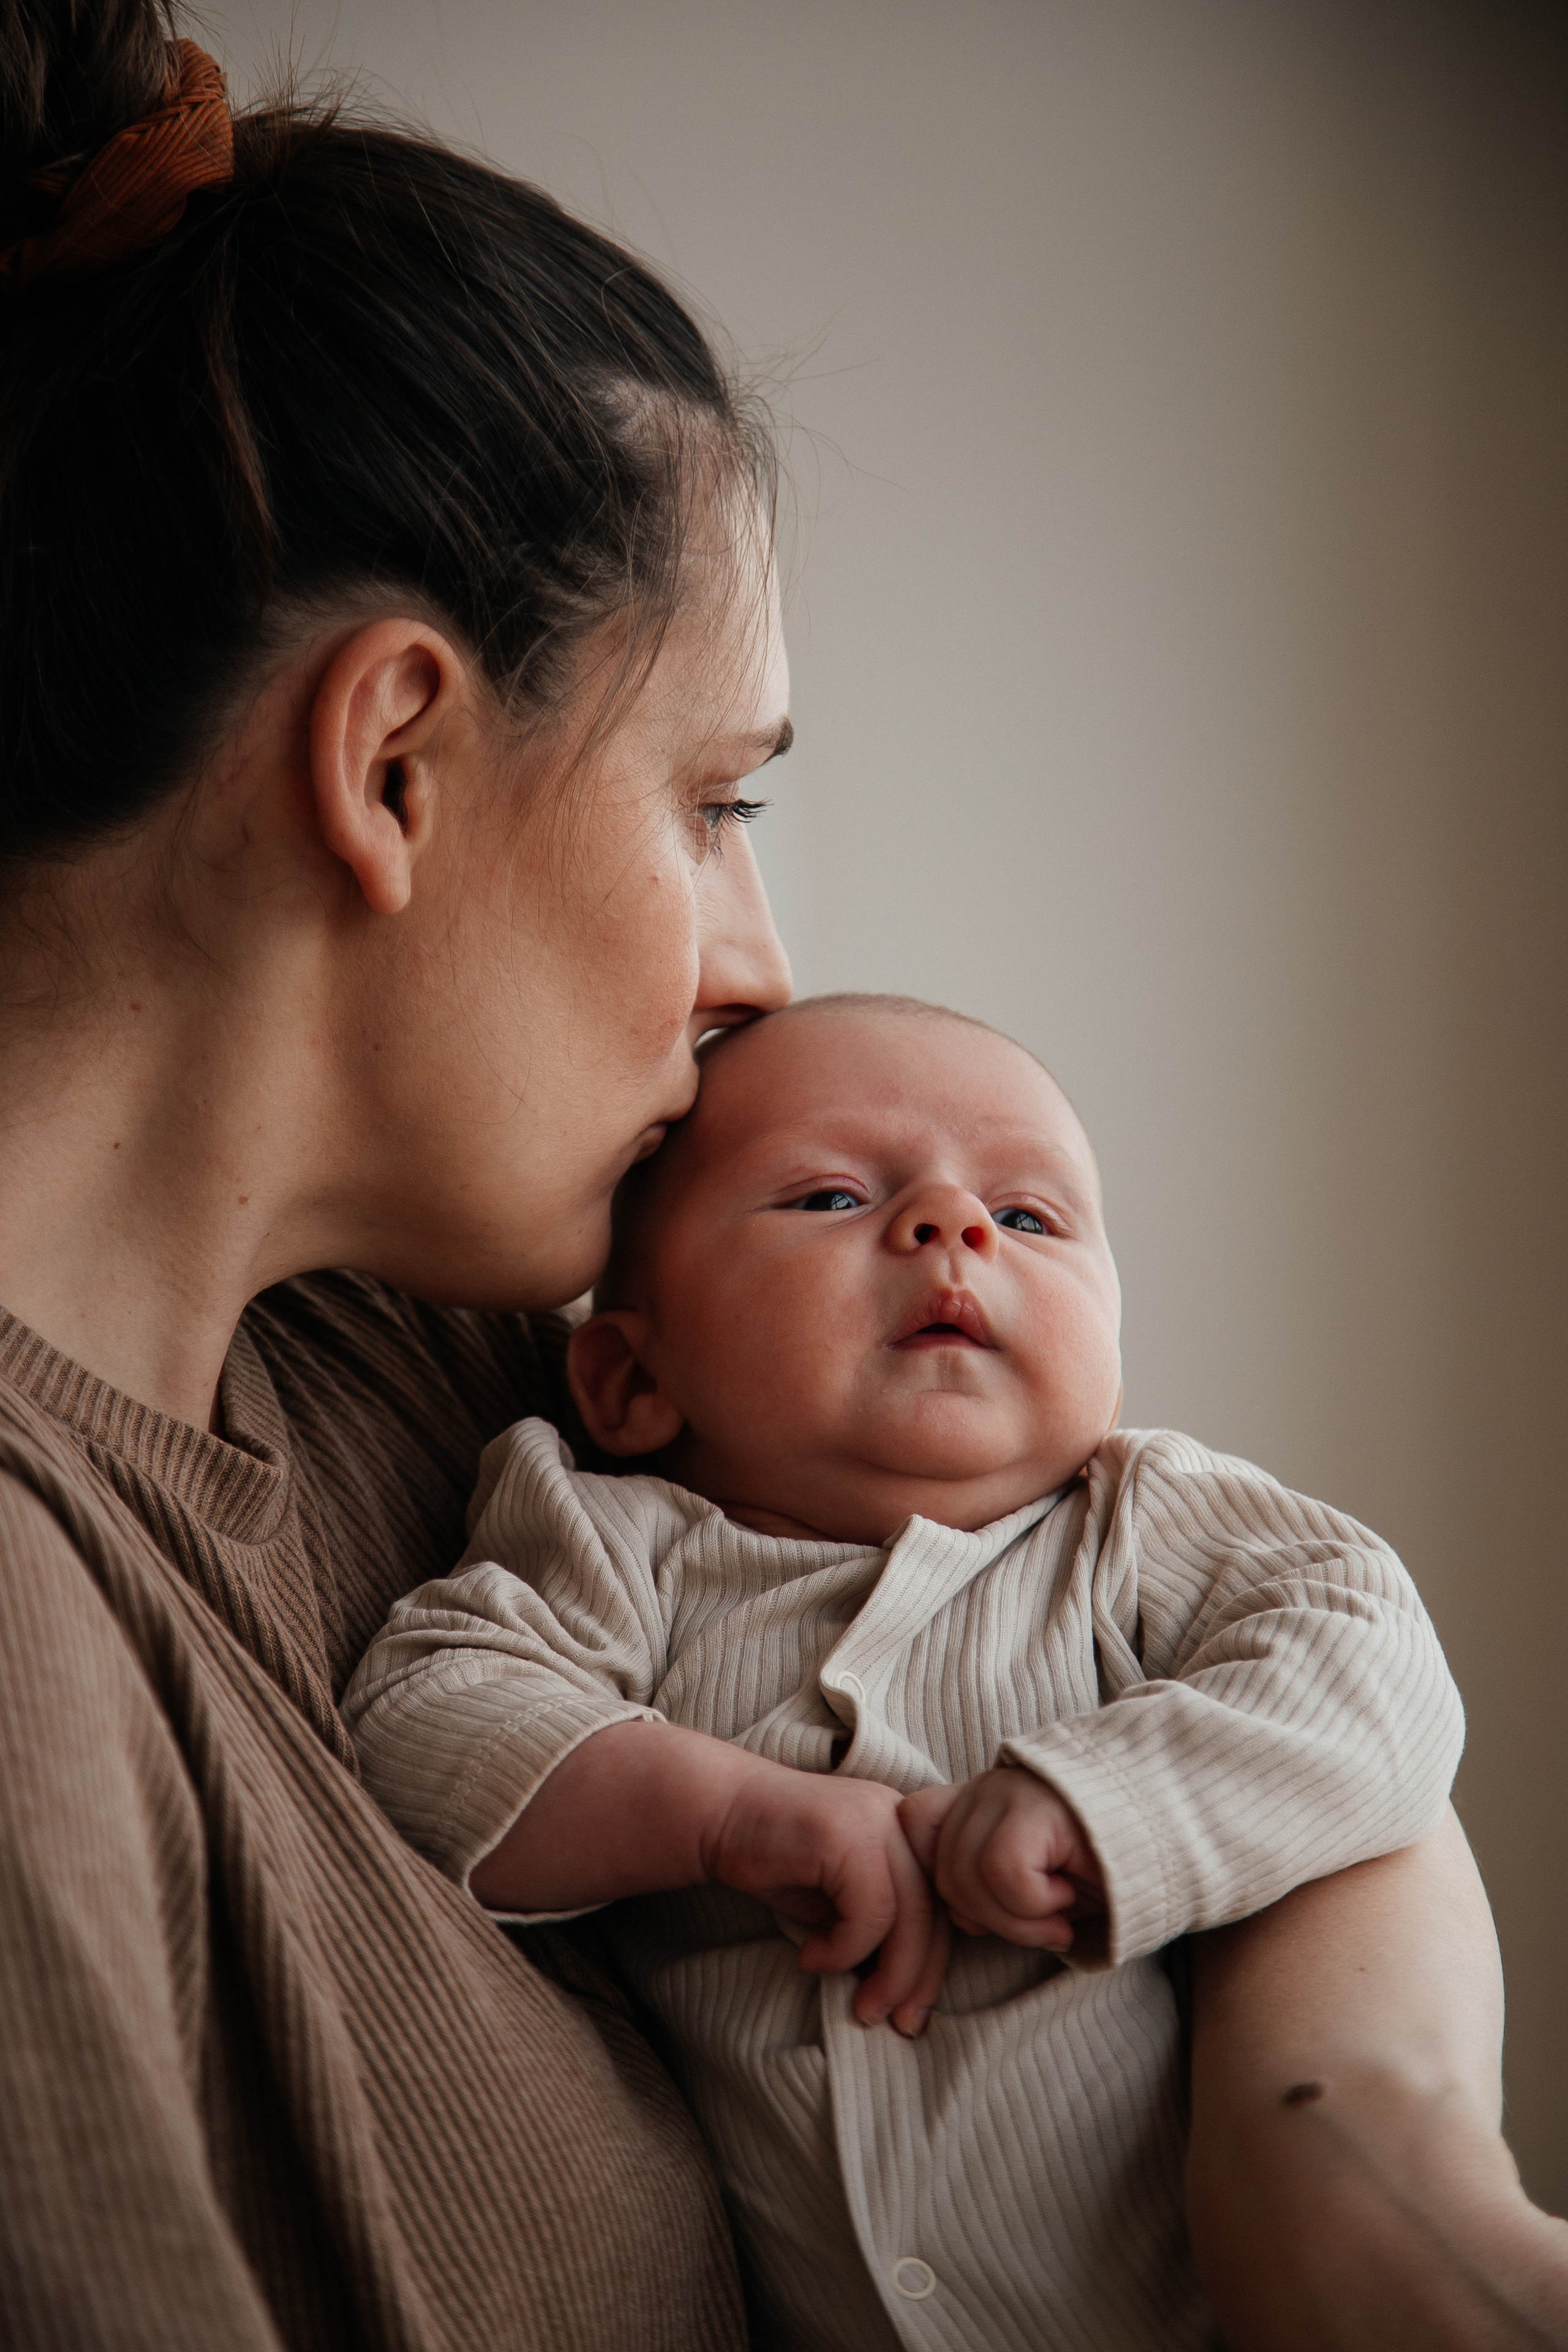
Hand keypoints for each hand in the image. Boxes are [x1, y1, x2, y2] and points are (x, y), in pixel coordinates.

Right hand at [705, 1759, 949, 2034]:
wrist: (719, 1815)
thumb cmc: (777, 1862)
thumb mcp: (840, 1904)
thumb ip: (879, 1929)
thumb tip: (909, 1995)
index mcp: (909, 1833)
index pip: (943, 1908)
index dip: (934, 1966)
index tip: (912, 2013)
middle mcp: (901, 1819)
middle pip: (933, 1913)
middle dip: (918, 1980)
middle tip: (899, 2025)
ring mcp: (877, 1820)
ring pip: (909, 1915)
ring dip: (889, 1975)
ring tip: (860, 2005)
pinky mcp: (847, 1832)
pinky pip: (870, 1910)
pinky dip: (846, 1950)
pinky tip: (812, 1957)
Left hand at [900, 1767, 1105, 1953]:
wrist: (1181, 1841)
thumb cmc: (1110, 1870)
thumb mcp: (1039, 1880)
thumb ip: (988, 1882)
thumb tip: (958, 1917)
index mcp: (984, 1799)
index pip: (915, 1822)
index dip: (939, 1876)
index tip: (987, 1913)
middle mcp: (990, 1785)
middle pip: (941, 1868)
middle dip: (987, 1918)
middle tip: (1044, 1923)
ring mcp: (1011, 1789)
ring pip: (965, 1874)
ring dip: (1015, 1919)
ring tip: (1060, 1912)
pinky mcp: (1039, 1804)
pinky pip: (1003, 1871)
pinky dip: (1034, 1904)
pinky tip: (1069, 1897)